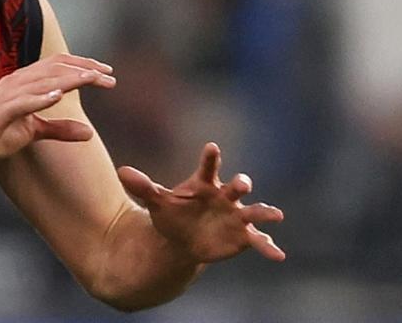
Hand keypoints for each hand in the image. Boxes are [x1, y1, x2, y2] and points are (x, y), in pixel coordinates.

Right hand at [0, 54, 115, 169]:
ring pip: (42, 81)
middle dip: (84, 69)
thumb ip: (60, 129)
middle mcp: (15, 82)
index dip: (82, 65)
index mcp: (23, 82)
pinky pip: (22, 102)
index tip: (106, 72)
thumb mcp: (34, 131)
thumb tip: (89, 133)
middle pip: (54, 68)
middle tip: (109, 76)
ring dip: (68, 79)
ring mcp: (6, 95)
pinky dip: (41, 98)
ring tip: (91, 78)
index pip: (57, 65)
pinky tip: (59, 97)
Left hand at [117, 142, 284, 262]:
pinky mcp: (244, 236)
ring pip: (254, 211)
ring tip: (277, 215)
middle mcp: (225, 196)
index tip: (211, 147)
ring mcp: (237, 215)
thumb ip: (143, 187)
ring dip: (265, 212)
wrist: (184, 238)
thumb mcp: (157, 202)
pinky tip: (279, 255)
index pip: (208, 166)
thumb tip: (121, 172)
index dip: (210, 157)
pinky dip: (269, 246)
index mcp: (205, 183)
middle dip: (241, 184)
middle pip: (236, 186)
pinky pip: (259, 240)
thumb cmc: (173, 213)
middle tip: (242, 184)